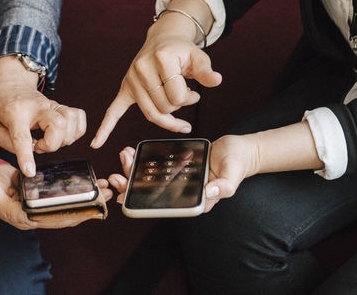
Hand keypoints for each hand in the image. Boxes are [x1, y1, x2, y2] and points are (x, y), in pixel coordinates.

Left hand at [0, 56, 86, 176]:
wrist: (10, 80)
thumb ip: (5, 142)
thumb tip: (28, 153)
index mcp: (15, 112)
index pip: (21, 136)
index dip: (26, 156)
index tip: (30, 171)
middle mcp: (37, 107)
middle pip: (58, 125)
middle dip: (52, 145)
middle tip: (38, 146)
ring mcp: (51, 105)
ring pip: (71, 121)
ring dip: (64, 138)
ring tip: (49, 140)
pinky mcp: (60, 106)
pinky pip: (79, 116)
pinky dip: (76, 130)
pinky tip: (63, 134)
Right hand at [0, 164, 112, 229]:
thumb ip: (11, 209)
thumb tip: (30, 217)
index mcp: (26, 218)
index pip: (56, 219)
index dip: (76, 215)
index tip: (94, 209)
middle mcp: (35, 213)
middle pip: (66, 212)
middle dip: (87, 205)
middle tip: (107, 195)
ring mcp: (37, 202)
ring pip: (65, 202)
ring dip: (85, 195)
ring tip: (103, 187)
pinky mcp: (38, 190)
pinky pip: (59, 192)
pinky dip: (73, 187)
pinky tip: (85, 180)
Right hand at [90, 13, 222, 147]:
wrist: (163, 40)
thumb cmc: (182, 51)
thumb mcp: (198, 56)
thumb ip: (206, 71)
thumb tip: (216, 80)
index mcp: (161, 59)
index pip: (176, 97)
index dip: (190, 100)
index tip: (195, 93)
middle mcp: (142, 68)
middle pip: (163, 108)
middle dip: (179, 107)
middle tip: (188, 96)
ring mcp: (131, 79)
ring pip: (150, 113)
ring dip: (166, 117)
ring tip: (177, 112)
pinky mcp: (125, 87)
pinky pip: (113, 110)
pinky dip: (106, 127)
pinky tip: (97, 142)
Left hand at [106, 134, 256, 214]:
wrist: (240, 151)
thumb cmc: (237, 165)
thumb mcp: (233, 175)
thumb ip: (223, 186)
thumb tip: (209, 192)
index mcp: (193, 200)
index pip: (163, 205)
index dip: (142, 202)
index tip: (125, 195)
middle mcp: (184, 192)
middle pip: (152, 192)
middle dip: (131, 184)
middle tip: (116, 175)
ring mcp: (179, 179)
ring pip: (151, 179)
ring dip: (134, 170)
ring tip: (123, 157)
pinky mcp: (178, 166)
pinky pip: (157, 166)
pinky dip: (143, 160)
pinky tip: (133, 152)